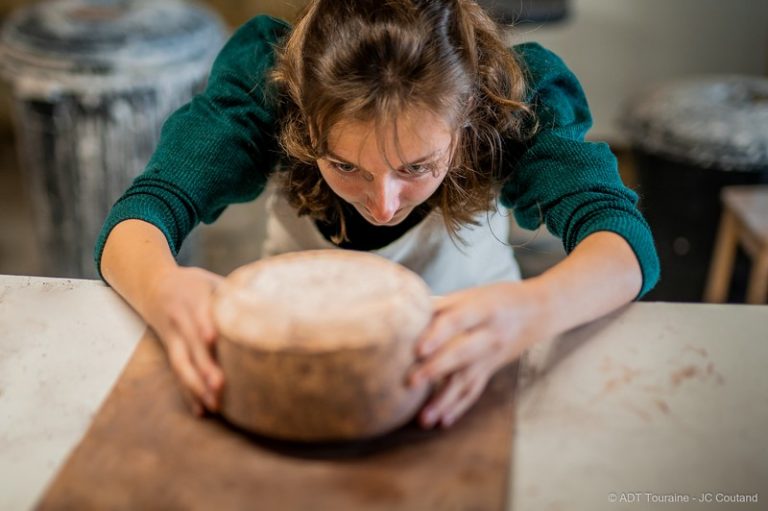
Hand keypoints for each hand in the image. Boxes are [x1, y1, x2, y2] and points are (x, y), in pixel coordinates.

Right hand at [142, 265, 224, 415]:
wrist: (153, 285)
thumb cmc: (194, 284)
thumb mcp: (211, 281)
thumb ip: (234, 294)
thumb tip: (273, 307)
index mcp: (193, 298)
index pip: (199, 314)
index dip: (205, 326)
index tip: (213, 340)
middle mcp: (180, 319)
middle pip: (191, 345)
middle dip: (204, 366)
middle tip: (220, 385)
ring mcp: (172, 337)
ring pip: (180, 364)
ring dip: (195, 386)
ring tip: (214, 405)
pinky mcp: (170, 351)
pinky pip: (177, 374)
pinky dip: (187, 393)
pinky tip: (200, 409)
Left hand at [408, 281, 546, 428]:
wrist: (540, 310)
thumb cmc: (497, 298)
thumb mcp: (472, 294)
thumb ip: (442, 304)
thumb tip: (406, 312)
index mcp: (482, 308)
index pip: (457, 321)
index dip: (438, 334)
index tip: (418, 349)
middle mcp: (489, 334)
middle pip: (461, 353)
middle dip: (436, 369)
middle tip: (411, 382)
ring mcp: (491, 355)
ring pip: (467, 379)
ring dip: (445, 400)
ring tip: (424, 419)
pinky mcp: (491, 369)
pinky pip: (475, 390)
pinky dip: (459, 407)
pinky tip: (443, 421)